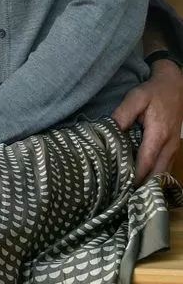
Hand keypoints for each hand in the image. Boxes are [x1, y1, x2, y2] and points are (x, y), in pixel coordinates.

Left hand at [112, 60, 182, 184]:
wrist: (175, 86)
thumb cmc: (154, 92)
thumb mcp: (136, 97)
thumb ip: (122, 114)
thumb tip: (109, 131)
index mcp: (158, 135)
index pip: (146, 163)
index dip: (134, 177)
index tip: (121, 189)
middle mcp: (169, 146)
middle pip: (156, 174)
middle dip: (141, 187)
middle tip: (123, 197)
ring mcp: (173, 149)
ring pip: (163, 173)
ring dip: (149, 184)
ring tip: (129, 193)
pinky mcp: (173, 149)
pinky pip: (165, 168)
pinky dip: (154, 177)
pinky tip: (140, 181)